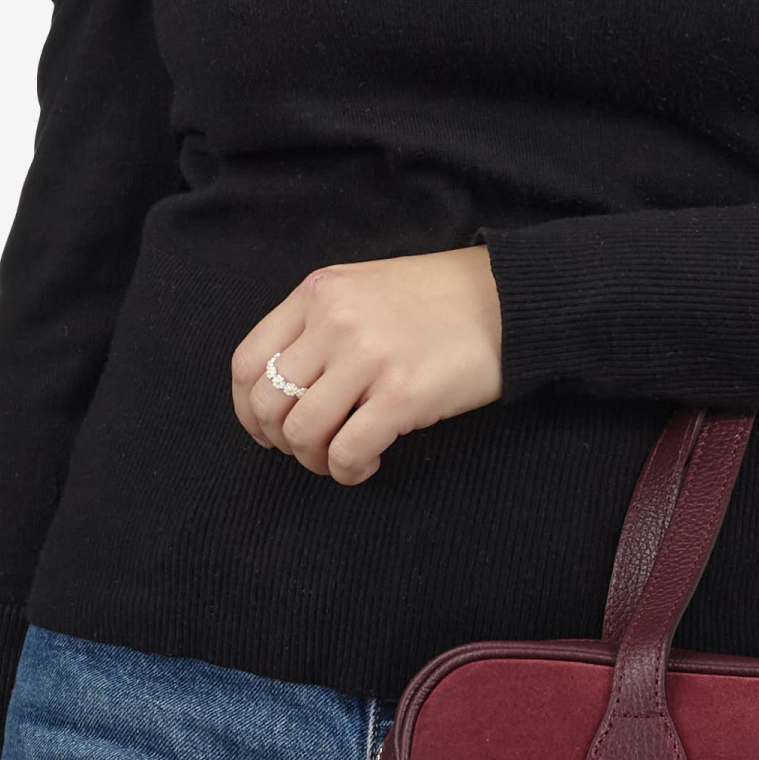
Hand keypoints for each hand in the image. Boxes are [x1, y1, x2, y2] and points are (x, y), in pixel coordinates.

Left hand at [232, 247, 502, 483]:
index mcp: (319, 293)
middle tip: (310, 449)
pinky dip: (347, 470)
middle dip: (282, 441)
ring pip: (301, 432)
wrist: (511, 299)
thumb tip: (287, 386)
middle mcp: (334, 322)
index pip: (248, 362)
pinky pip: (346, 452)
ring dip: (314, 460)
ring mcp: (367, 358)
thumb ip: (321, 323)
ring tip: (340, 458)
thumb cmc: (440, 300)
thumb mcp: (364, 288)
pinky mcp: (402, 394)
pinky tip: (368, 463)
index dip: (247, 410)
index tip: (267, 431)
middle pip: (268, 403)